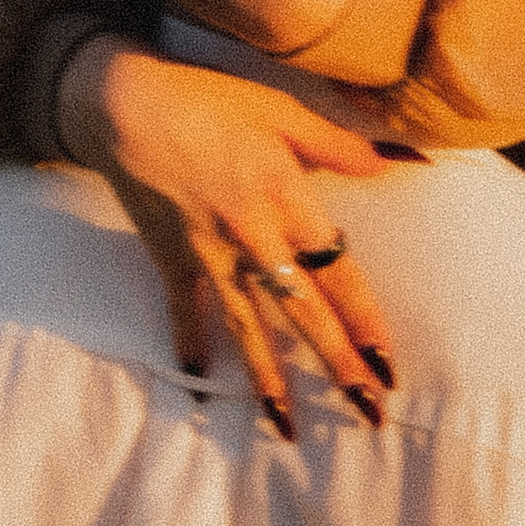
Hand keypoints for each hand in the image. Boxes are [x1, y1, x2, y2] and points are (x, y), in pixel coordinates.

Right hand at [55, 36, 398, 438]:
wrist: (124, 100)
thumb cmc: (209, 98)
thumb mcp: (280, 109)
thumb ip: (339, 144)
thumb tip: (400, 160)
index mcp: (284, 197)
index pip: (338, 272)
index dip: (365, 320)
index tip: (389, 363)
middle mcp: (250, 235)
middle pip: (303, 312)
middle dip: (337, 365)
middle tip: (369, 413)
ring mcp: (208, 253)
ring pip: (246, 326)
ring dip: (270, 378)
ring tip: (289, 427)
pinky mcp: (170, 256)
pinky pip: (184, 309)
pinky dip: (188, 342)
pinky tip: (197, 381)